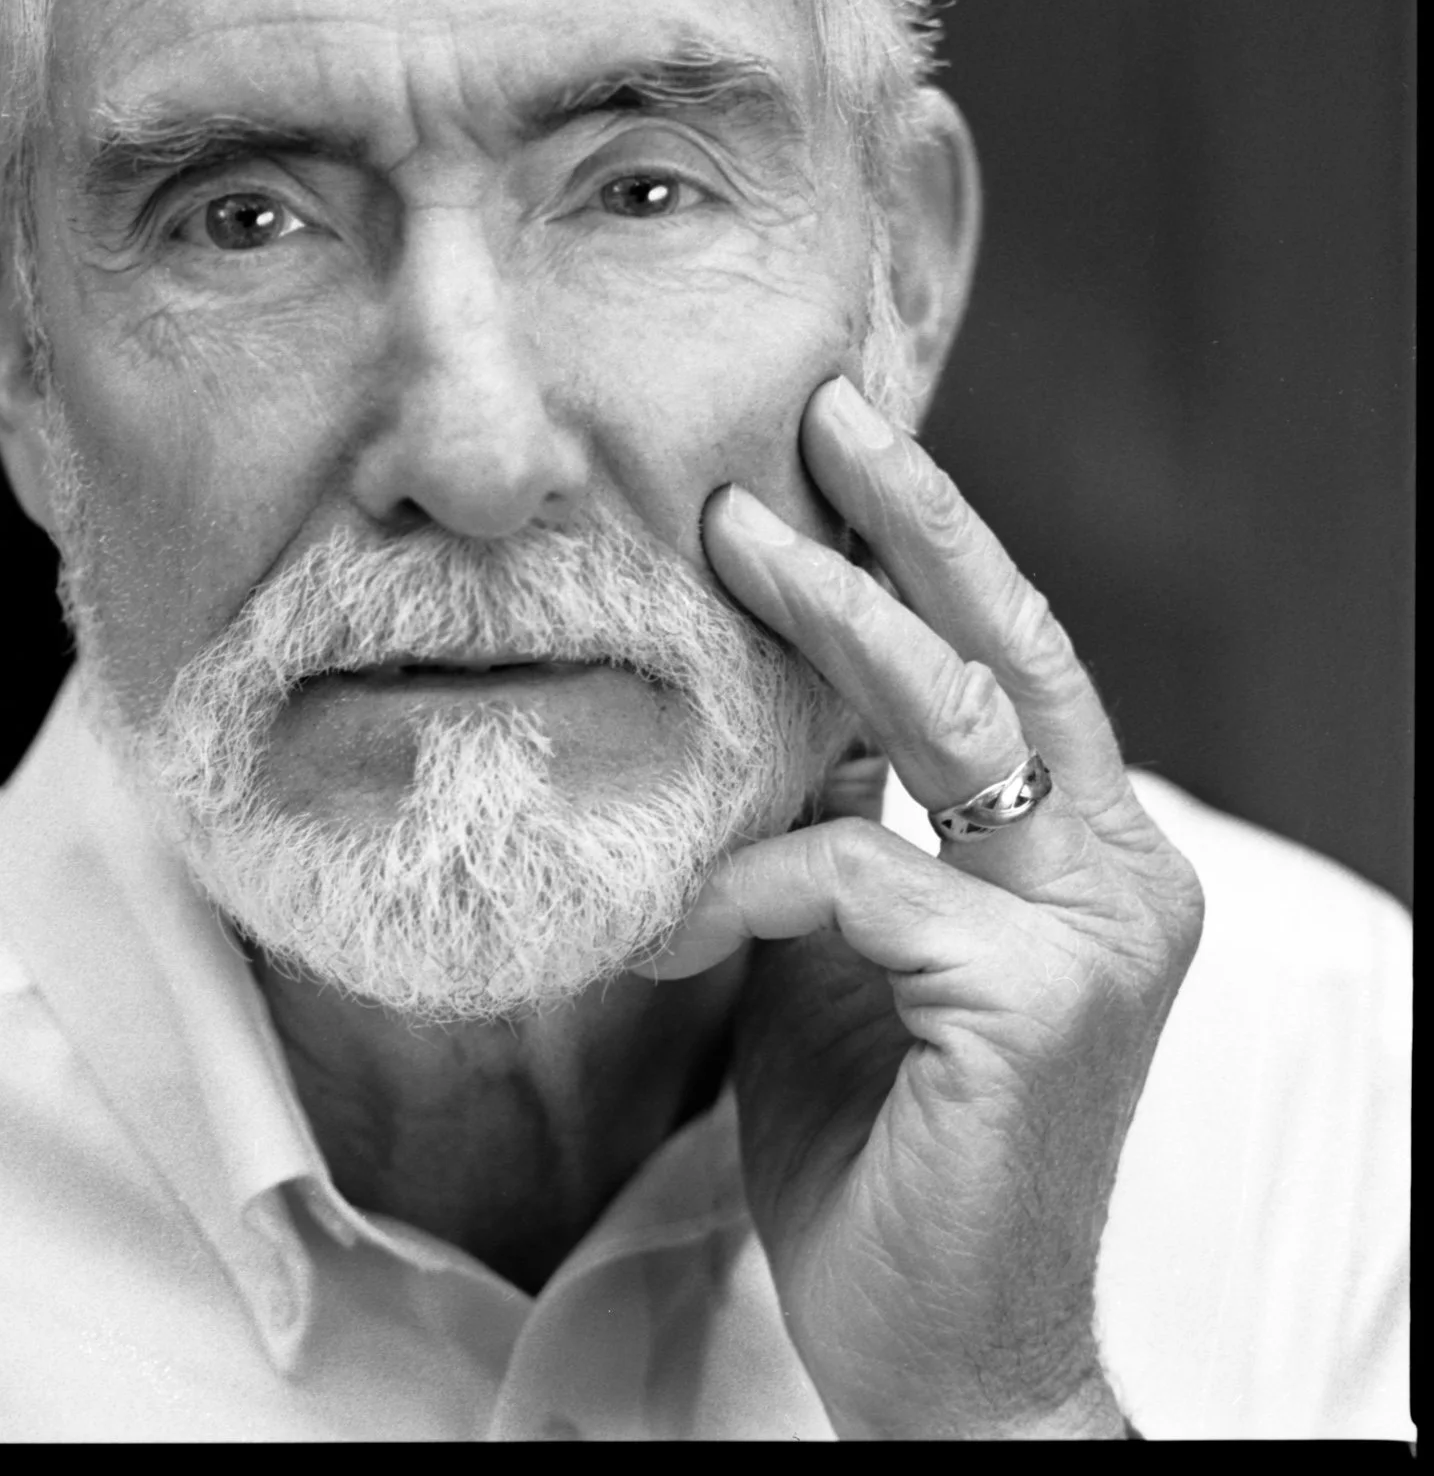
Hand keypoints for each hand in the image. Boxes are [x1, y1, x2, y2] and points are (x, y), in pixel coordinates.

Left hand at [652, 375, 1202, 1439]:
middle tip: (812, 416)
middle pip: (1008, 647)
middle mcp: (1115, 873)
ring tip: (728, 541)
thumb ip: (835, 829)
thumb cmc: (883, 1148)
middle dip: (906, 519)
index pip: (1007, 659)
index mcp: (1078, 852)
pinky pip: (855, 878)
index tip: (834, 443)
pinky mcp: (1037, 1004)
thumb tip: (766, 709)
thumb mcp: (843, 953)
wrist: (941, 1359)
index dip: (927, 543)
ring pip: (950, 722)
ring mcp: (1092, 934)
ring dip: (829, 620)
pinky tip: (660, 918)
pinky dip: (743, 878)